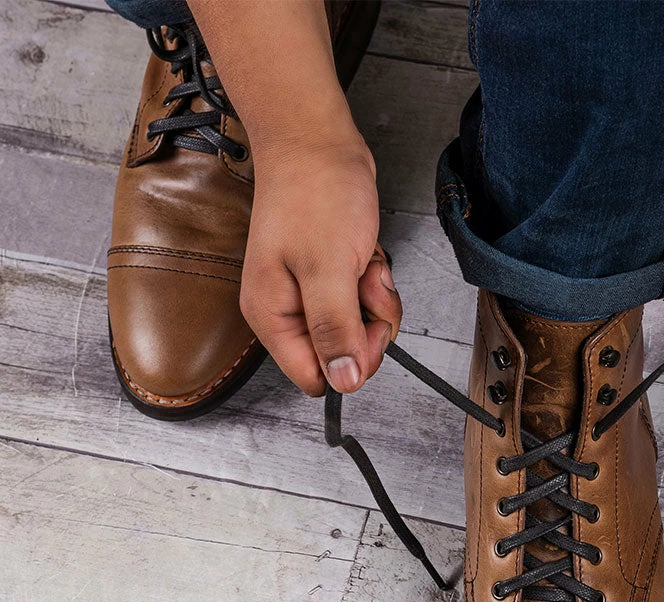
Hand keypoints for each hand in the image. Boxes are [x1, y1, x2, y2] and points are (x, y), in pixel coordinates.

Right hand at [240, 138, 401, 395]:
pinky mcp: (331, 279)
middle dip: (367, 324)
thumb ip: (335, 330)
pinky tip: (365, 253)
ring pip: (361, 328)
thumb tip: (343, 383)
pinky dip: (375, 279)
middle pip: (344, 356)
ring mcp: (310, 295)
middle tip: (362, 283)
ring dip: (374, 297)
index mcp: (273, 317)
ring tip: (361, 260)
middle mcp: (288, 312)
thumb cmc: (315, 194)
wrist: (318, 142)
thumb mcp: (329, 269)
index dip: (349, 361)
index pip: (315, 377)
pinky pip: (365, 302)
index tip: (362, 324)